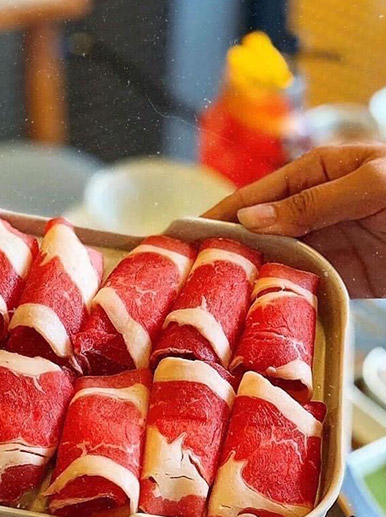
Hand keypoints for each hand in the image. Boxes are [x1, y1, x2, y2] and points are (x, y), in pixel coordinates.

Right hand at [203, 144, 385, 297]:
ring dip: (251, 275)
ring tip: (217, 293)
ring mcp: (325, 244)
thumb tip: (249, 219)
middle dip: (228, 249)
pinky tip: (257, 305)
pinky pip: (301, 285)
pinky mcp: (340, 275)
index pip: (254, 197)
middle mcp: (311, 210)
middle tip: (193, 271)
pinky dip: (280, 295)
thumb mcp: (370, 185)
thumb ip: (311, 201)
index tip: (185, 234)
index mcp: (314, 175)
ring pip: (274, 261)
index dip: (219, 215)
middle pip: (257, 232)